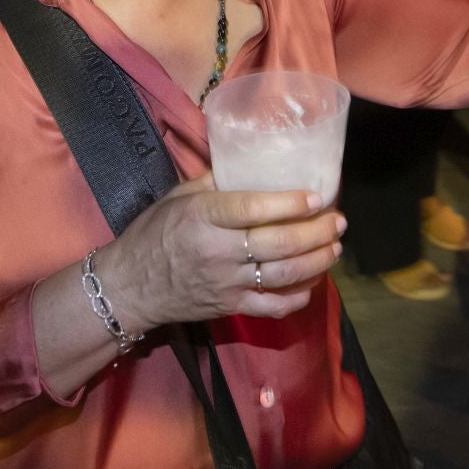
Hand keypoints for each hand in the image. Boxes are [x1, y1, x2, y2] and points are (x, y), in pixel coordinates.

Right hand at [101, 174, 345, 324]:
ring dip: (316, 262)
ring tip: (335, 248)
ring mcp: (226, 283)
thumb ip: (214, 182)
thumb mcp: (177, 198)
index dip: (288, 204)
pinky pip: (272, 306)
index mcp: (203, 217)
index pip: (251, 209)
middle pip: (277, 243)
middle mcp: (217, 251)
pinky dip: (298, 297)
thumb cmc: (153, 234)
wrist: (129, 287)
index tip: (317, 197)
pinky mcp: (229, 307)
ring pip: (282, 275)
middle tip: (339, 222)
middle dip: (315, 233)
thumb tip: (249, 160)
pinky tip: (313, 282)